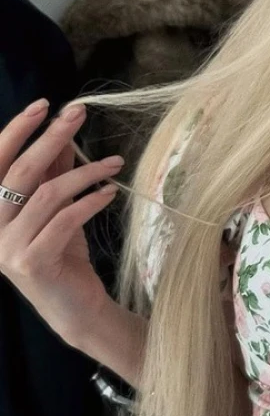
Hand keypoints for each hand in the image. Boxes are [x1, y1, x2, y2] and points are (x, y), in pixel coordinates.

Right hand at [0, 99, 125, 347]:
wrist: (76, 309)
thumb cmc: (64, 255)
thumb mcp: (57, 209)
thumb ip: (55, 174)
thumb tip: (63, 131)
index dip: (17, 130)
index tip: (45, 106)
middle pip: (20, 171)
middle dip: (51, 137)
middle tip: (78, 114)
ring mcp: (7, 247)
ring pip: (46, 194)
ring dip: (84, 172)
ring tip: (114, 162)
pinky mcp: (32, 262)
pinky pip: (64, 220)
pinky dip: (90, 201)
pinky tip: (110, 192)